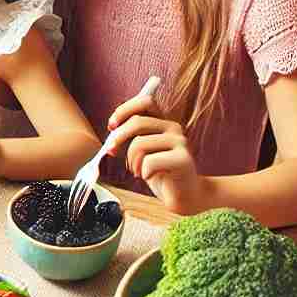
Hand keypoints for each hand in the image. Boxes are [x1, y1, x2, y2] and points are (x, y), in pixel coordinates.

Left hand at [106, 96, 204, 212]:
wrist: (185, 195)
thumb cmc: (160, 172)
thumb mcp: (141, 151)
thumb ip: (130, 137)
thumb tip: (112, 129)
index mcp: (163, 122)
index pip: (145, 102)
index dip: (124, 110)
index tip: (111, 125)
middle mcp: (173, 128)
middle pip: (137, 122)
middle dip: (119, 138)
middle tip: (112, 152)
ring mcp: (180, 142)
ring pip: (140, 143)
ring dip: (131, 161)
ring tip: (137, 170)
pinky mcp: (183, 159)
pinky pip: (149, 162)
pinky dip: (143, 172)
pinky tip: (149, 177)